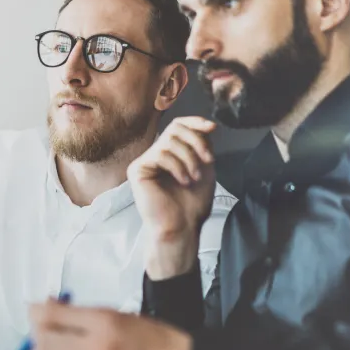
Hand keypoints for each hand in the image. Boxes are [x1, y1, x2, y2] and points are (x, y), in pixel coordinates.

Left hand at [30, 300, 194, 349]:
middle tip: (41, 329)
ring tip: (49, 349)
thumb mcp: (122, 315)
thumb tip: (55, 310)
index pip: (53, 316)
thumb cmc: (157, 341)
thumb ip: (87, 315)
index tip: (35, 309)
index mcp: (103, 322)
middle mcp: (94, 347)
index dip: (37, 312)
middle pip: (45, 340)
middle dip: (37, 333)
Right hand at [127, 117, 217, 279]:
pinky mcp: (137, 170)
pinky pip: (159, 154)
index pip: (178, 126)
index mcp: (170, 154)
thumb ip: (203, 145)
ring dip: (189, 158)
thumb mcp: (204, 167)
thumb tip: (207, 124)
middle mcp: (155, 155)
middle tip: (207, 160)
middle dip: (196, 142)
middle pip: (175, 129)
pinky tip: (183, 181)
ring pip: (169, 141)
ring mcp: (145, 162)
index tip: (212, 128)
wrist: (182, 227)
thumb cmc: (192, 204)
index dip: (195, 122)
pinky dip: (177, 166)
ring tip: (194, 177)